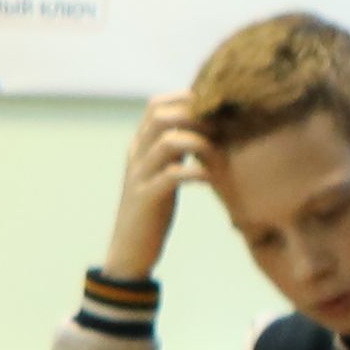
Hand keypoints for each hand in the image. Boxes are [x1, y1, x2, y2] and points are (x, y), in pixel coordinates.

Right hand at [108, 96, 210, 269]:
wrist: (129, 250)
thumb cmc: (153, 209)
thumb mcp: (163, 172)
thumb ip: (176, 149)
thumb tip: (206, 127)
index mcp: (139, 146)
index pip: (156, 105)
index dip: (185, 99)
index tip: (213, 110)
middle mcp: (136, 155)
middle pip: (161, 116)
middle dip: (195, 117)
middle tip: (220, 130)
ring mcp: (139, 176)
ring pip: (167, 142)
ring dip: (199, 143)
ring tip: (218, 154)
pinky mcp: (146, 199)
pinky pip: (172, 176)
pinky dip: (196, 173)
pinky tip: (211, 179)